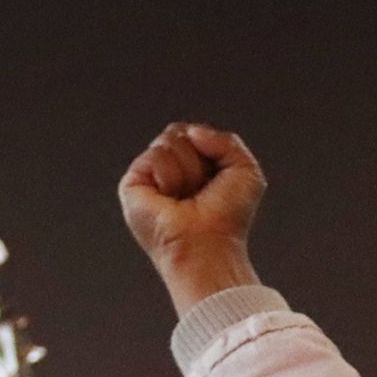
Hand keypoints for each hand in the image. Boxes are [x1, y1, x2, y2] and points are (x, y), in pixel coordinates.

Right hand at [118, 123, 265, 314]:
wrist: (209, 245)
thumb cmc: (227, 220)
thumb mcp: (245, 170)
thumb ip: (226, 139)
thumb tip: (191, 132)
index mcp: (190, 167)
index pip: (192, 132)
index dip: (208, 148)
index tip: (215, 180)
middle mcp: (167, 171)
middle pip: (178, 131)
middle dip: (197, 158)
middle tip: (199, 190)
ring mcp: (148, 178)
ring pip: (167, 141)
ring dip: (187, 171)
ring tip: (185, 197)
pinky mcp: (131, 185)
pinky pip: (154, 156)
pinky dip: (170, 176)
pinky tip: (169, 199)